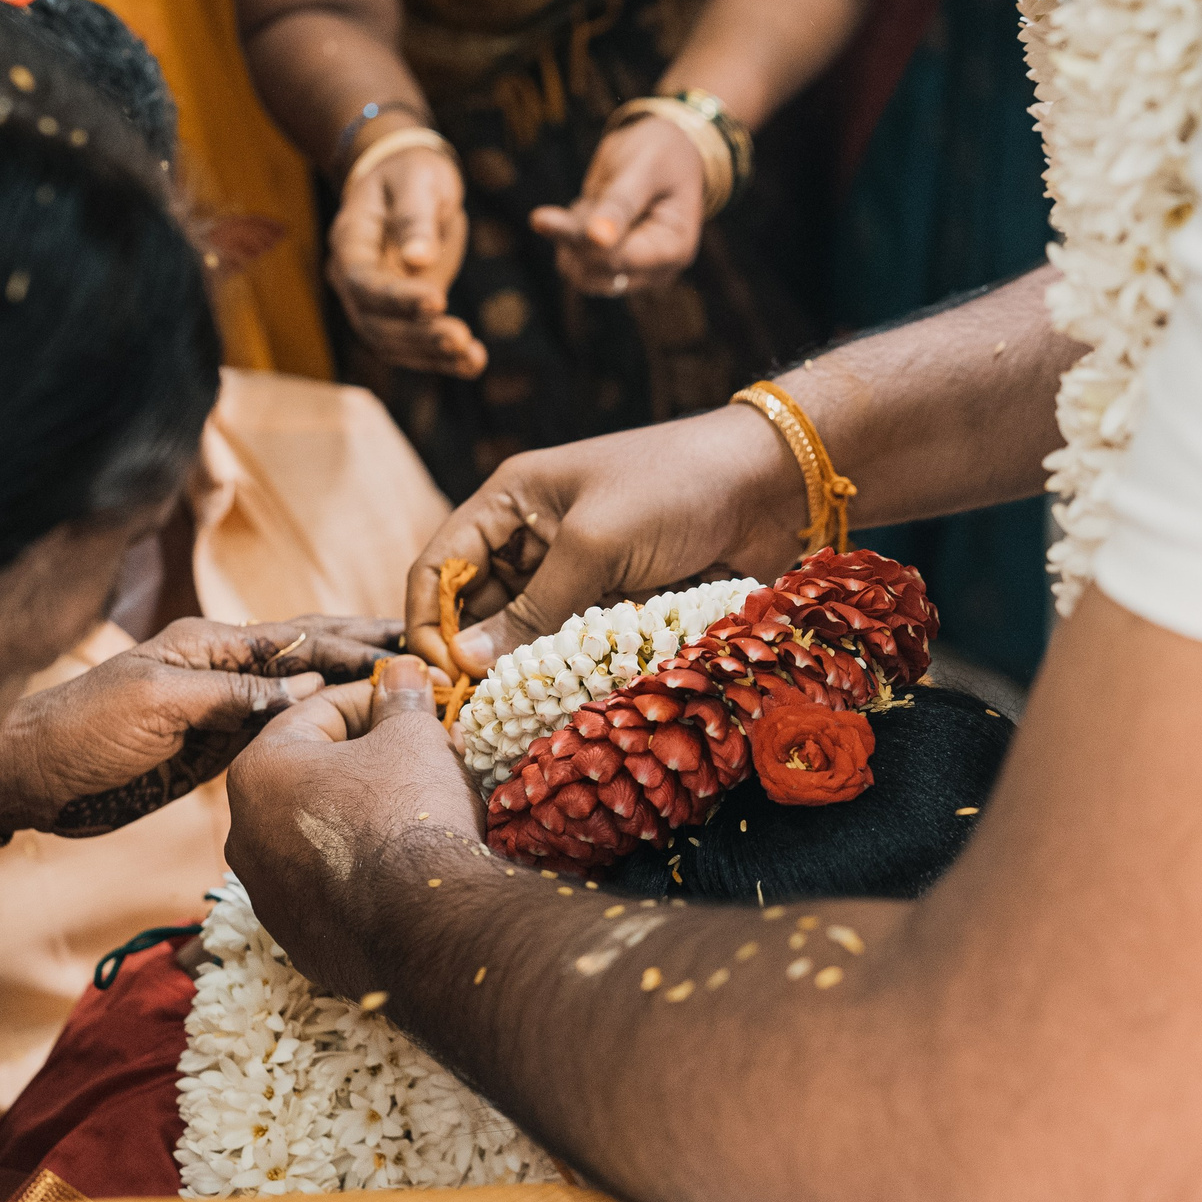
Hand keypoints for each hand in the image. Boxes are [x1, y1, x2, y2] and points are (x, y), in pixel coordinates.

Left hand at [0, 615, 400, 837]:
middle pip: (309, 649)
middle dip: (367, 646)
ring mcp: (222, 707)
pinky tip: (354, 724)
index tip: (410, 650)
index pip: (299, 639)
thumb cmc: (80, 732)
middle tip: (431, 646)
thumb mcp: (157, 705)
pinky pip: (281, 727)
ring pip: (302, 688)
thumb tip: (311, 684)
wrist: (26, 778)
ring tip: (408, 681)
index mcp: (209, 644)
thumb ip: (233, 694)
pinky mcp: (216, 746)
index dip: (355, 644)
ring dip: (353, 683)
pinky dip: (321, 721)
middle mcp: (223, 668)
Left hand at [225, 657, 481, 993]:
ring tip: (416, 812)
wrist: (428, 925)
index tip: (414, 701)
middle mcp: (244, 833)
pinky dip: (359, 873)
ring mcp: (266, 894)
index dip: (375, 699)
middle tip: (419, 754)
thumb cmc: (411, 813)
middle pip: (310, 776)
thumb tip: (400, 671)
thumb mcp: (413, 736)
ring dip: (359, 817)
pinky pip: (327, 889)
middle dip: (364, 759)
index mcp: (260, 770)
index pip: (318, 713)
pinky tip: (403, 869)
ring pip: (315, 835)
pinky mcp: (297, 939)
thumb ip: (400, 699)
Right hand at [328, 144, 483, 378]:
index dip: (395, 297)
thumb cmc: (411, 173)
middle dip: (417, 335)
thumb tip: (419, 260)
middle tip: (461, 339)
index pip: (362, 280)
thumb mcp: (418, 180)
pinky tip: (473, 364)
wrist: (409, 184)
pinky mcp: (399, 314)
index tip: (438, 300)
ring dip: (431, 355)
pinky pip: (412, 345)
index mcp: (350, 241)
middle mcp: (353, 278)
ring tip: (473, 358)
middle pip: (374, 321)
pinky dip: (441, 359)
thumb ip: (415, 217)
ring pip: (391, 342)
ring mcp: (373, 301)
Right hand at [401, 408, 806, 675]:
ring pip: (527, 639)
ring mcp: (576, 576)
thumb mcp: (596, 542)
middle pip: (477, 612)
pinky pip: (576, 650)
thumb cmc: (677, 487)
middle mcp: (533, 540)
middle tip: (483, 716)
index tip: (444, 680)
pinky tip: (571, 703)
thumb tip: (467, 664)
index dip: (430, 625)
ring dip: (528, 674)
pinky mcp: (616, 606)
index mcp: (509, 501)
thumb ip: (533, 607)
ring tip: (526, 714)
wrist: (771, 484)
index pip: (439, 568)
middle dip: (477, 661)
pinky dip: (572, 675)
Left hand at [530, 117, 706, 296]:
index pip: (619, 260)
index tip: (539, 217)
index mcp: (674, 249)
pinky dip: (570, 236)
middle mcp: (654, 269)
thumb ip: (620, 205)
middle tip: (578, 201)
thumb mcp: (643, 169)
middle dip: (574, 236)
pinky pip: (574, 261)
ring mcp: (632, 270)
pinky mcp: (611, 264)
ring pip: (579, 272)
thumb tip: (597, 238)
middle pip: (595, 272)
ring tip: (591, 202)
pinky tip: (588, 209)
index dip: (582, 240)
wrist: (663, 147)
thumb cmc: (660, 152)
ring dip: (571, 237)